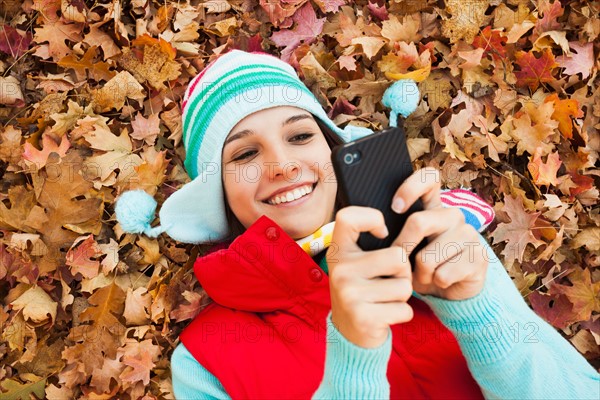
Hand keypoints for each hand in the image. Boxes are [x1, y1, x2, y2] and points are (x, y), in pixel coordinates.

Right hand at [327, 206, 413, 348]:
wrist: (349, 334)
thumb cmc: (362, 290)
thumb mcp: (355, 264)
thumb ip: (370, 244)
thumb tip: (407, 225)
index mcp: (338, 251)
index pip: (348, 217)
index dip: (372, 218)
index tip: (383, 233)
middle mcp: (340, 270)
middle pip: (398, 257)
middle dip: (404, 272)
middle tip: (389, 282)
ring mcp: (349, 294)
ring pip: (405, 286)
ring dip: (403, 296)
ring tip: (385, 299)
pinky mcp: (363, 317)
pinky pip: (405, 309)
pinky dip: (402, 314)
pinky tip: (385, 315)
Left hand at [391, 168, 487, 300]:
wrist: (450, 291)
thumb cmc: (421, 266)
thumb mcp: (406, 247)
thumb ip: (395, 233)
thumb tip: (376, 228)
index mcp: (434, 206)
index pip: (428, 178)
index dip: (410, 188)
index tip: (395, 208)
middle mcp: (453, 215)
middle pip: (418, 222)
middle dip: (402, 247)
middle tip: (400, 261)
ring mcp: (469, 234)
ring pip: (427, 257)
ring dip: (419, 273)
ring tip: (424, 274)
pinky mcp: (479, 257)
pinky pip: (443, 274)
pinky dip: (435, 283)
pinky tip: (441, 281)